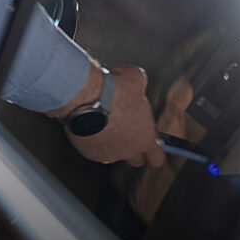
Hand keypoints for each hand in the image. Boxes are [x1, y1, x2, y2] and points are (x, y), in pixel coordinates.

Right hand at [49, 65, 165, 167]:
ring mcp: (107, 153)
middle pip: (136, 160)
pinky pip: (94, 149)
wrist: (83, 96)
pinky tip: (89, 125)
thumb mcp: (135, 79)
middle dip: (133, 149)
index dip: (154, 151)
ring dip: (111, 143)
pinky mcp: (88, 151)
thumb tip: (137, 83)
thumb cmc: (112, 89)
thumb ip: (140, 87)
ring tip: (104, 124)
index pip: (156, 158)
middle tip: (126, 132)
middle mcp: (127, 150)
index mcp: (144, 138)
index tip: (150, 144)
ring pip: (113, 154)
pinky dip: (93, 140)